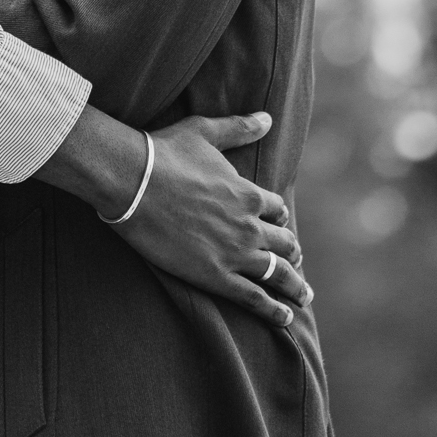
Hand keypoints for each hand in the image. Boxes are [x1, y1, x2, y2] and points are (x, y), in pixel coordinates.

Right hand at [116, 113, 310, 325]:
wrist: (133, 181)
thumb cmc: (165, 153)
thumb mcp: (205, 132)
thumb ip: (239, 127)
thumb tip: (267, 118)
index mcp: (247, 193)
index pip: (276, 209)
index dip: (278, 217)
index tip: (279, 223)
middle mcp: (248, 225)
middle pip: (283, 243)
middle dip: (291, 252)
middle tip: (296, 263)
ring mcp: (234, 252)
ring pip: (277, 273)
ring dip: (294, 286)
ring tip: (304, 296)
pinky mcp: (215, 275)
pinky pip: (254, 298)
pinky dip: (273, 310)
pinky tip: (285, 317)